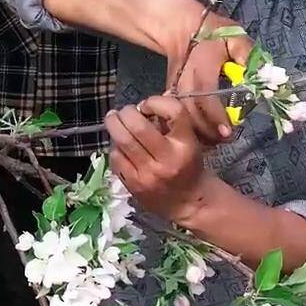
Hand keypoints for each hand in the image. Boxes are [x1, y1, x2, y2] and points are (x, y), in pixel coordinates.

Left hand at [107, 96, 211, 224]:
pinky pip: (116, 158)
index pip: (173, 111)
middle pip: (137, 126)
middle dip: (126, 113)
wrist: (190, 203)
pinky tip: (121, 147)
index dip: (155, 102)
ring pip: (121, 141)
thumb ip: (169, 121)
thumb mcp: (189, 141)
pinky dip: (115, 148)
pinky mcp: (134, 185)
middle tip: (124, 112)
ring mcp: (148, 174)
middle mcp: (167, 159)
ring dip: (114, 127)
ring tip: (115, 122)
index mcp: (186, 145)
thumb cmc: (188, 166)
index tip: (147, 106)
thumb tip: (143, 103)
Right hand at [162, 3, 253, 145]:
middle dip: (207, 131)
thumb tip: (266, 76)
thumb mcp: (236, 39)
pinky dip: (188, 127)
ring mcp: (175, 89)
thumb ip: (249, 56)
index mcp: (201, 69)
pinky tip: (202, 134)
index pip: (205, 97)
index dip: (216, 117)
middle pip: (190, 114)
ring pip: (181, 117)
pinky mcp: (171, 93)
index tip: (229, 132)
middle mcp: (184, 82)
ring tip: (216, 141)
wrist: (183, 29)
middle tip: (226, 140)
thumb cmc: (214, 35)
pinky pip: (177, 115)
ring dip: (197, 132)